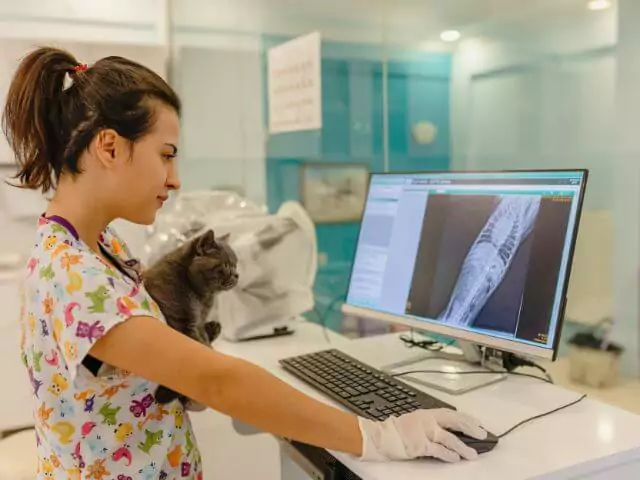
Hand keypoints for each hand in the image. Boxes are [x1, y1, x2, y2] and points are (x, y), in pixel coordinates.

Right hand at [357, 409, 486, 461]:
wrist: (380, 436)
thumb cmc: (397, 431)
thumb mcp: (415, 421)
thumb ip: (430, 423)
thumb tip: (449, 430)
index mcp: (427, 413)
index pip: (452, 413)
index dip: (466, 418)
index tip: (478, 423)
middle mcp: (428, 420)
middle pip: (454, 422)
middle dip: (470, 428)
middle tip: (482, 434)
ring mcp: (424, 432)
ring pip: (450, 438)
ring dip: (463, 447)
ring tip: (473, 454)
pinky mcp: (420, 445)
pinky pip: (439, 450)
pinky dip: (449, 454)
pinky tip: (456, 458)